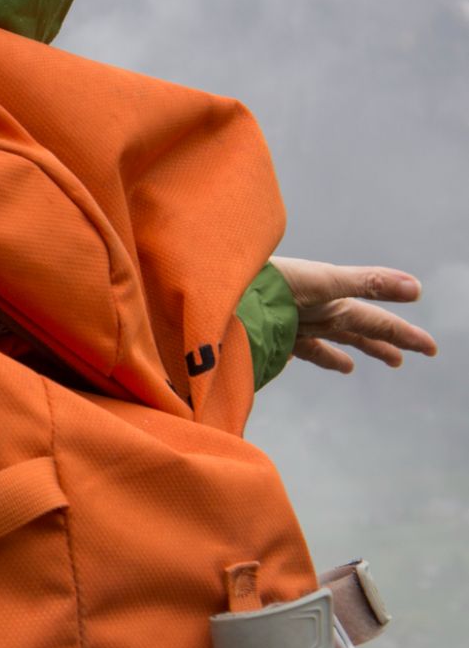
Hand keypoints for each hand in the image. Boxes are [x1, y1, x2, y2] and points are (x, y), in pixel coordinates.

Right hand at [271, 255, 438, 373]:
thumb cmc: (270, 288)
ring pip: (321, 344)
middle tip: (398, 361)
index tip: (430, 349)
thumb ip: (368, 283)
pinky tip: (290, 358)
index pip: (378, 324)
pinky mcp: (263, 331)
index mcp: (333, 311)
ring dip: (337, 355)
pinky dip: (293, 352)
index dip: (405, 335)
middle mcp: (315, 323)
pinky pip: (285, 347)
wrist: (218, 303)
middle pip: (354, 335)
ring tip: (348, 368)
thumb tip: (417, 288)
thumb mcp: (323, 279)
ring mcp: (289, 330)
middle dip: (378, 345)